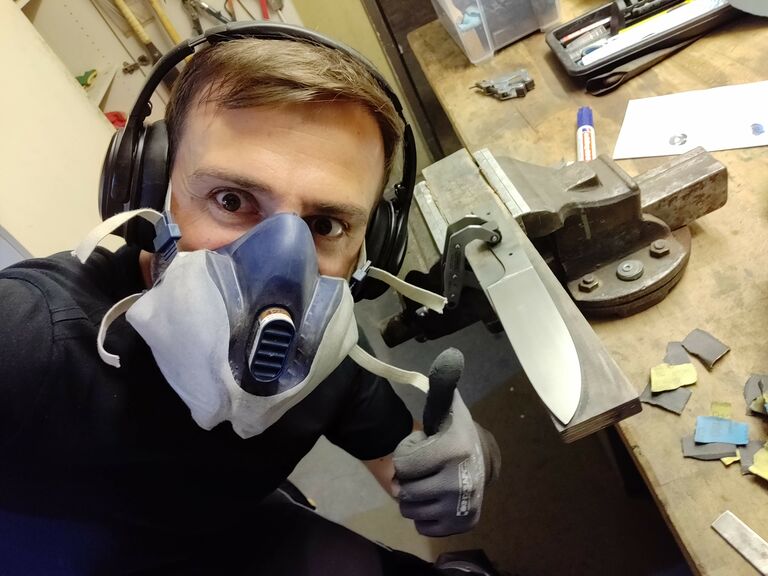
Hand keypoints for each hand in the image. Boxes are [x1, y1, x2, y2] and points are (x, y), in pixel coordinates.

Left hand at [393, 348, 500, 536]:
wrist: (482, 462)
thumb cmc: (456, 432)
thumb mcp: (448, 408)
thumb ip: (442, 384)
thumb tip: (450, 354)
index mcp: (454, 450)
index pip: (405, 465)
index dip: (408, 456)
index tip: (423, 448)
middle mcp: (461, 482)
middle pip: (407, 491)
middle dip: (410, 479)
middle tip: (425, 469)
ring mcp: (462, 507)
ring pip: (411, 511)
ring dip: (414, 498)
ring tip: (429, 483)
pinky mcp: (462, 525)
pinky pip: (423, 527)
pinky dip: (424, 517)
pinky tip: (436, 500)